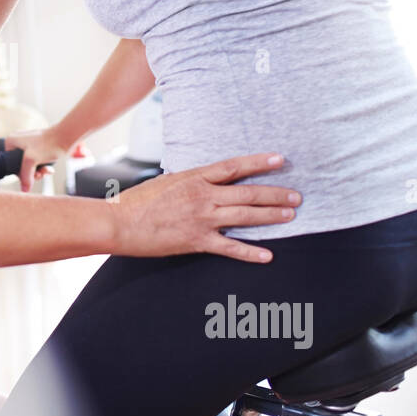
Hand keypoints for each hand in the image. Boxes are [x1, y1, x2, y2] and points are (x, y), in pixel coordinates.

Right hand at [3, 128, 64, 191]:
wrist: (66, 137)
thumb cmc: (48, 144)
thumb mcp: (31, 160)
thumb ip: (25, 176)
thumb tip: (24, 190)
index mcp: (11, 141)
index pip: (9, 164)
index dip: (19, 173)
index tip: (29, 175)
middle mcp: (18, 142)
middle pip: (20, 166)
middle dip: (31, 173)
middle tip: (39, 174)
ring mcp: (28, 146)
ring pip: (30, 166)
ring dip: (38, 171)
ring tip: (45, 171)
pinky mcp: (38, 149)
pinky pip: (36, 163)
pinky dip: (42, 168)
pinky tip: (49, 169)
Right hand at [110, 153, 300, 262]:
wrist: (119, 223)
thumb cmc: (137, 201)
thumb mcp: (165, 182)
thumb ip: (188, 181)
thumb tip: (203, 181)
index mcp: (194, 177)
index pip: (234, 166)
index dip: (259, 163)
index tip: (280, 160)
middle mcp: (203, 196)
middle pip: (248, 193)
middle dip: (275, 194)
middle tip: (296, 196)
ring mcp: (202, 219)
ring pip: (245, 216)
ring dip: (271, 216)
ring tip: (290, 215)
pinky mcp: (197, 241)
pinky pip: (230, 247)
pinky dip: (251, 252)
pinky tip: (267, 255)